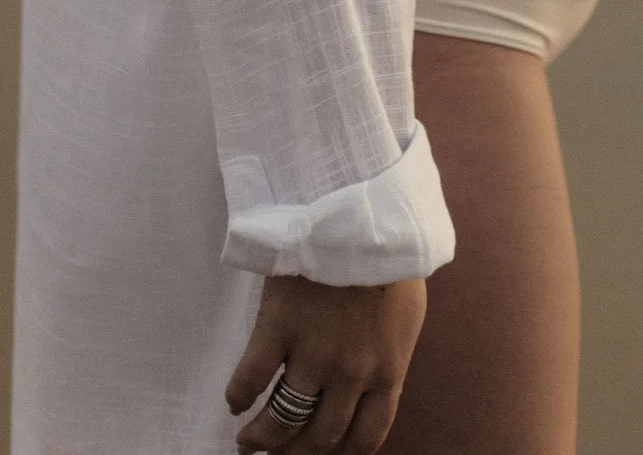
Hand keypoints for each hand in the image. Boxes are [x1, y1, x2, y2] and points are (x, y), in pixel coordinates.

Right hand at [227, 272, 426, 452]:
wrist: (361, 212)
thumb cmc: (389, 260)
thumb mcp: (407, 315)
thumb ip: (390, 357)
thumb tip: (378, 386)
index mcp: (388, 371)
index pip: (365, 439)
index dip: (338, 454)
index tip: (320, 452)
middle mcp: (352, 374)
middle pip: (319, 437)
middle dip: (296, 452)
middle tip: (278, 451)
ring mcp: (314, 354)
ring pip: (282, 420)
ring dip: (262, 438)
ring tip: (248, 441)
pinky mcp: (279, 328)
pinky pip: (250, 380)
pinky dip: (238, 397)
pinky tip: (235, 401)